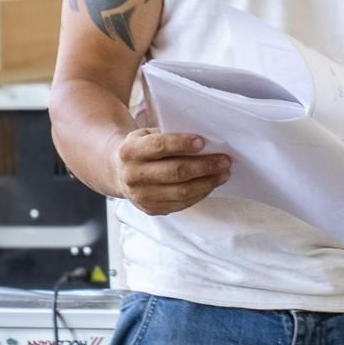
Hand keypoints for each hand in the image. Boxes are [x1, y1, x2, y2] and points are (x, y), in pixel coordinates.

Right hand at [111, 130, 230, 215]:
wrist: (118, 172)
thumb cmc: (141, 149)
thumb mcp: (146, 135)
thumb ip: (168, 135)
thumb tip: (205, 141)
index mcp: (130, 151)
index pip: (159, 147)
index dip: (182, 144)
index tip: (203, 142)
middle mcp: (132, 175)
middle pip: (175, 172)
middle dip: (204, 166)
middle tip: (225, 160)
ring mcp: (141, 196)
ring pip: (182, 191)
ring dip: (207, 182)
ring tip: (223, 173)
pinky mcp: (151, 209)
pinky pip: (182, 204)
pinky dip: (200, 194)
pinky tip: (211, 184)